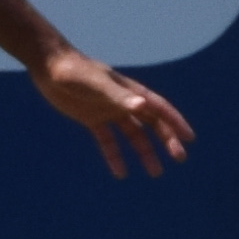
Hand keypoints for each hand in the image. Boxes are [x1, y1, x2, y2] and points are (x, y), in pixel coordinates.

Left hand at [37, 48, 194, 179]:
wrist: (49, 65)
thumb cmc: (75, 71)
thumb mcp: (96, 84)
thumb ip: (118, 96)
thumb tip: (141, 106)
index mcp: (129, 92)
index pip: (159, 109)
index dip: (175, 123)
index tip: (189, 138)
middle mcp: (122, 102)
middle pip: (151, 124)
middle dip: (166, 141)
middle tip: (179, 158)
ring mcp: (107, 110)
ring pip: (132, 135)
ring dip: (144, 152)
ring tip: (155, 172)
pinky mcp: (91, 118)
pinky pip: (107, 140)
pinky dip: (115, 155)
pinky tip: (121, 173)